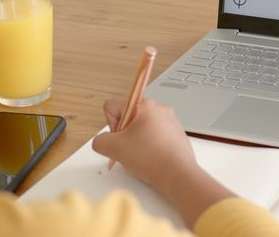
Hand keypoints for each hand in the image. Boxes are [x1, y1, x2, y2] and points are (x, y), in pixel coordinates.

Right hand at [92, 98, 234, 227]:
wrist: (178, 174)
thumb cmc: (151, 157)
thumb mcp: (114, 148)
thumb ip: (99, 141)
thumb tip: (102, 141)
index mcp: (145, 104)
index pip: (114, 106)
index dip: (111, 124)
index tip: (120, 137)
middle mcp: (159, 108)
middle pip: (129, 117)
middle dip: (125, 134)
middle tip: (130, 149)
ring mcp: (170, 121)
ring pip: (142, 128)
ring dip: (137, 141)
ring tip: (142, 156)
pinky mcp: (177, 134)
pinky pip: (155, 136)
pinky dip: (150, 146)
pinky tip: (152, 158)